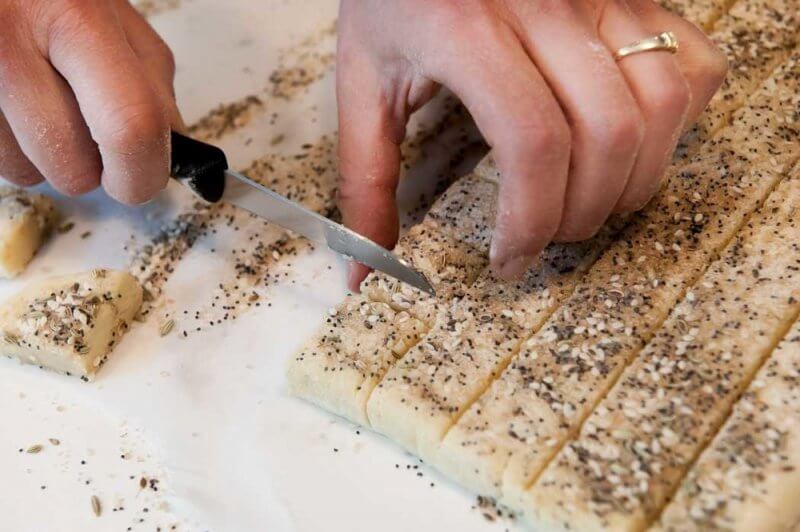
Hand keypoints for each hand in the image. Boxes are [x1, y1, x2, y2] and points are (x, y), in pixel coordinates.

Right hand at [0, 0, 181, 203]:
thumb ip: (148, 81)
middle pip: (74, 168)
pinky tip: (5, 102)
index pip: (131, 126)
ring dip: (41, 157)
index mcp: (78, 18)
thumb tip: (171, 153)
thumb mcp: (108, 15)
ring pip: (26, 174)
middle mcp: (11, 40)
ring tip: (32, 102)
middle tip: (85, 134)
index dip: (142, 172)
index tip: (138, 180)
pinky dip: (7, 145)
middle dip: (91, 172)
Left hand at [336, 0, 726, 286]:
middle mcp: (545, 4)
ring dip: (634, 180)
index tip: (510, 258)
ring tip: (589, 203)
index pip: (532, 142)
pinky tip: (628, 143)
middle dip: (582, 213)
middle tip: (546, 236)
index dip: (531, 220)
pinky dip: (674, 122)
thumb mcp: (362, 80)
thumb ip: (363, 178)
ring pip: (659, 104)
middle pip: (607, 134)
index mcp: (464, 28)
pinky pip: (690, 64)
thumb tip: (364, 272)